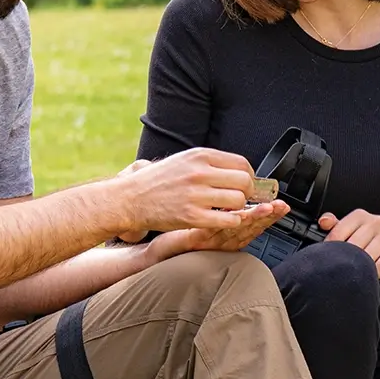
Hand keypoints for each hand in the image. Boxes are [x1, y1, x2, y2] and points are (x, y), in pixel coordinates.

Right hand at [112, 147, 258, 234]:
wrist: (130, 199)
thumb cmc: (156, 181)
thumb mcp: (183, 161)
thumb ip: (209, 164)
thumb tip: (238, 172)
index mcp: (199, 156)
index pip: (241, 163)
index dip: (249, 176)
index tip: (245, 185)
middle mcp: (199, 172)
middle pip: (244, 181)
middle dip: (247, 193)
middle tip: (240, 200)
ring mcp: (196, 195)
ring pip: (238, 201)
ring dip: (238, 209)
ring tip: (227, 210)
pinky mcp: (191, 216)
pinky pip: (227, 220)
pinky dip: (230, 222)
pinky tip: (221, 220)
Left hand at [146, 200, 290, 262]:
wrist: (153, 243)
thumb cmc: (179, 225)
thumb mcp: (204, 212)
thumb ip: (221, 202)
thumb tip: (235, 182)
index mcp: (227, 229)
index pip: (253, 220)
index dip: (269, 213)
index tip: (282, 203)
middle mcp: (222, 238)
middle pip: (250, 226)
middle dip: (267, 216)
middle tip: (280, 206)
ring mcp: (210, 241)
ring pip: (236, 229)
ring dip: (253, 218)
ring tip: (267, 209)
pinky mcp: (195, 240)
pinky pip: (214, 230)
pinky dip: (227, 223)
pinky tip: (237, 216)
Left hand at [318, 209, 379, 277]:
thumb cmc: (370, 241)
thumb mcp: (351, 232)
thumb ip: (335, 227)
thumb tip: (324, 221)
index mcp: (360, 215)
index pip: (339, 231)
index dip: (331, 247)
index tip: (327, 258)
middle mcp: (376, 221)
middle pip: (353, 246)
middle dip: (346, 260)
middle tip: (341, 270)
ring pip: (367, 256)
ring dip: (360, 268)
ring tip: (354, 274)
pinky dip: (374, 273)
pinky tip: (370, 276)